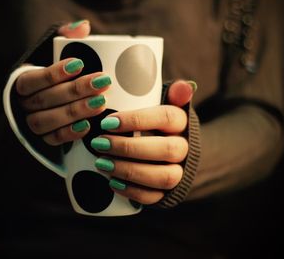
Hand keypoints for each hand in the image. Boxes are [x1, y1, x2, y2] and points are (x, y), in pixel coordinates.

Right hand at [16, 20, 111, 144]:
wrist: (46, 101)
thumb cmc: (53, 73)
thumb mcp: (54, 51)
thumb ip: (66, 37)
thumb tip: (84, 27)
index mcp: (23, 81)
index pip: (33, 79)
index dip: (55, 73)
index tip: (79, 64)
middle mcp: (24, 103)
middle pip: (45, 99)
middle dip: (75, 91)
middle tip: (103, 82)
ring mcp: (31, 122)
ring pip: (47, 121)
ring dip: (75, 112)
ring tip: (101, 103)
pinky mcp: (43, 138)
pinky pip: (53, 139)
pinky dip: (69, 133)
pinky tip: (88, 126)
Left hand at [92, 80, 195, 204]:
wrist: (170, 150)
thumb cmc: (154, 122)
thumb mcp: (159, 104)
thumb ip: (168, 94)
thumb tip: (183, 86)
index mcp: (182, 122)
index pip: (166, 117)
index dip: (137, 120)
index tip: (107, 122)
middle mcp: (184, 147)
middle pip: (166, 149)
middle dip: (129, 148)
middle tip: (99, 144)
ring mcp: (179, 171)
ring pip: (163, 176)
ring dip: (130, 171)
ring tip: (101, 164)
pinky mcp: (169, 191)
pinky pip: (155, 196)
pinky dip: (133, 192)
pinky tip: (112, 183)